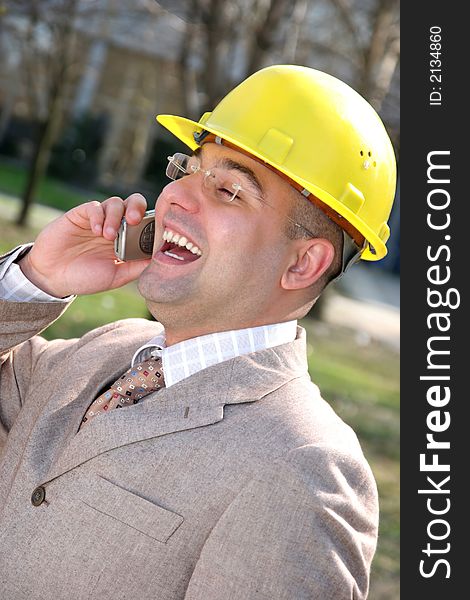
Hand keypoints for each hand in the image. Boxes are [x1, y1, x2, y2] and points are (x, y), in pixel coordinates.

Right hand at [19, 194, 151, 296]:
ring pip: (115, 203)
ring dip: (115, 217)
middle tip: (134, 221)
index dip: (152, 222)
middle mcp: (116, 226)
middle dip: (137, 208)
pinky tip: (96, 231)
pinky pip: (93, 207)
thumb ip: (137, 267)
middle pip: (134, 203)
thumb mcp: (117, 276)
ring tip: (108, 236)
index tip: (153, 232)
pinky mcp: (80, 215)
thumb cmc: (86, 278)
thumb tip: (160, 258)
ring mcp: (99, 219)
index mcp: (128, 239)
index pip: (146, 221)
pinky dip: (98, 216)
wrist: (53, 277)